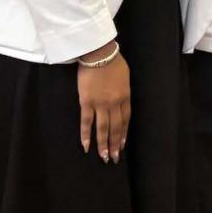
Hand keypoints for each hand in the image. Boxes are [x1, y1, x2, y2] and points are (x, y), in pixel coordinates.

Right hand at [77, 42, 130, 161]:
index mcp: (125, 97)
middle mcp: (114, 103)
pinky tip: (86, 146)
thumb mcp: (125, 77)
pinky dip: (86, 134)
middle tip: (114, 158)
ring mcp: (100, 104)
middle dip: (115, 144)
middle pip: (115, 127)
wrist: (99, 54)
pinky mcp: (86, 102)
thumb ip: (123, 91)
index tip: (122, 145)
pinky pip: (86, 121)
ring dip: (103, 144)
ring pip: (103, 128)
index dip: (123, 133)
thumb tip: (121, 100)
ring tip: (104, 157)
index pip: (126, 120)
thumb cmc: (113, 62)